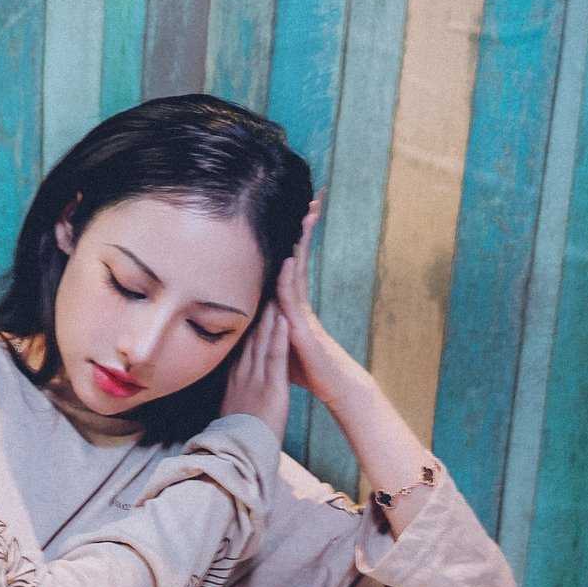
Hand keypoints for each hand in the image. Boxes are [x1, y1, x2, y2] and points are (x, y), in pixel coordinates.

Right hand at [219, 292, 290, 440]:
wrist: (239, 456)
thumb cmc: (237, 440)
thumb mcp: (230, 413)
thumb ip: (231, 397)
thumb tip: (229, 394)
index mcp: (234, 382)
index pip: (241, 348)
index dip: (245, 326)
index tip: (248, 306)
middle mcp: (243, 376)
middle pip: (250, 339)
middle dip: (256, 314)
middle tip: (260, 289)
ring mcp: (256, 380)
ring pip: (262, 343)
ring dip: (269, 318)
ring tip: (274, 293)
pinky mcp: (272, 388)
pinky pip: (276, 357)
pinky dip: (279, 337)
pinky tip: (283, 319)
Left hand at [274, 194, 357, 406]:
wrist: (334, 387)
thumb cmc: (309, 367)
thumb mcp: (282, 341)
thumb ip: (270, 326)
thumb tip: (253, 318)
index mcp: (293, 305)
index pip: (291, 264)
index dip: (292, 239)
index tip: (297, 213)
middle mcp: (299, 304)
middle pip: (299, 258)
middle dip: (304, 230)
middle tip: (311, 199)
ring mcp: (303, 314)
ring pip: (298, 272)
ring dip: (301, 244)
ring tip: (304, 216)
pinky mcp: (303, 329)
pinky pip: (293, 300)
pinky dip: (289, 279)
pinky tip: (288, 261)